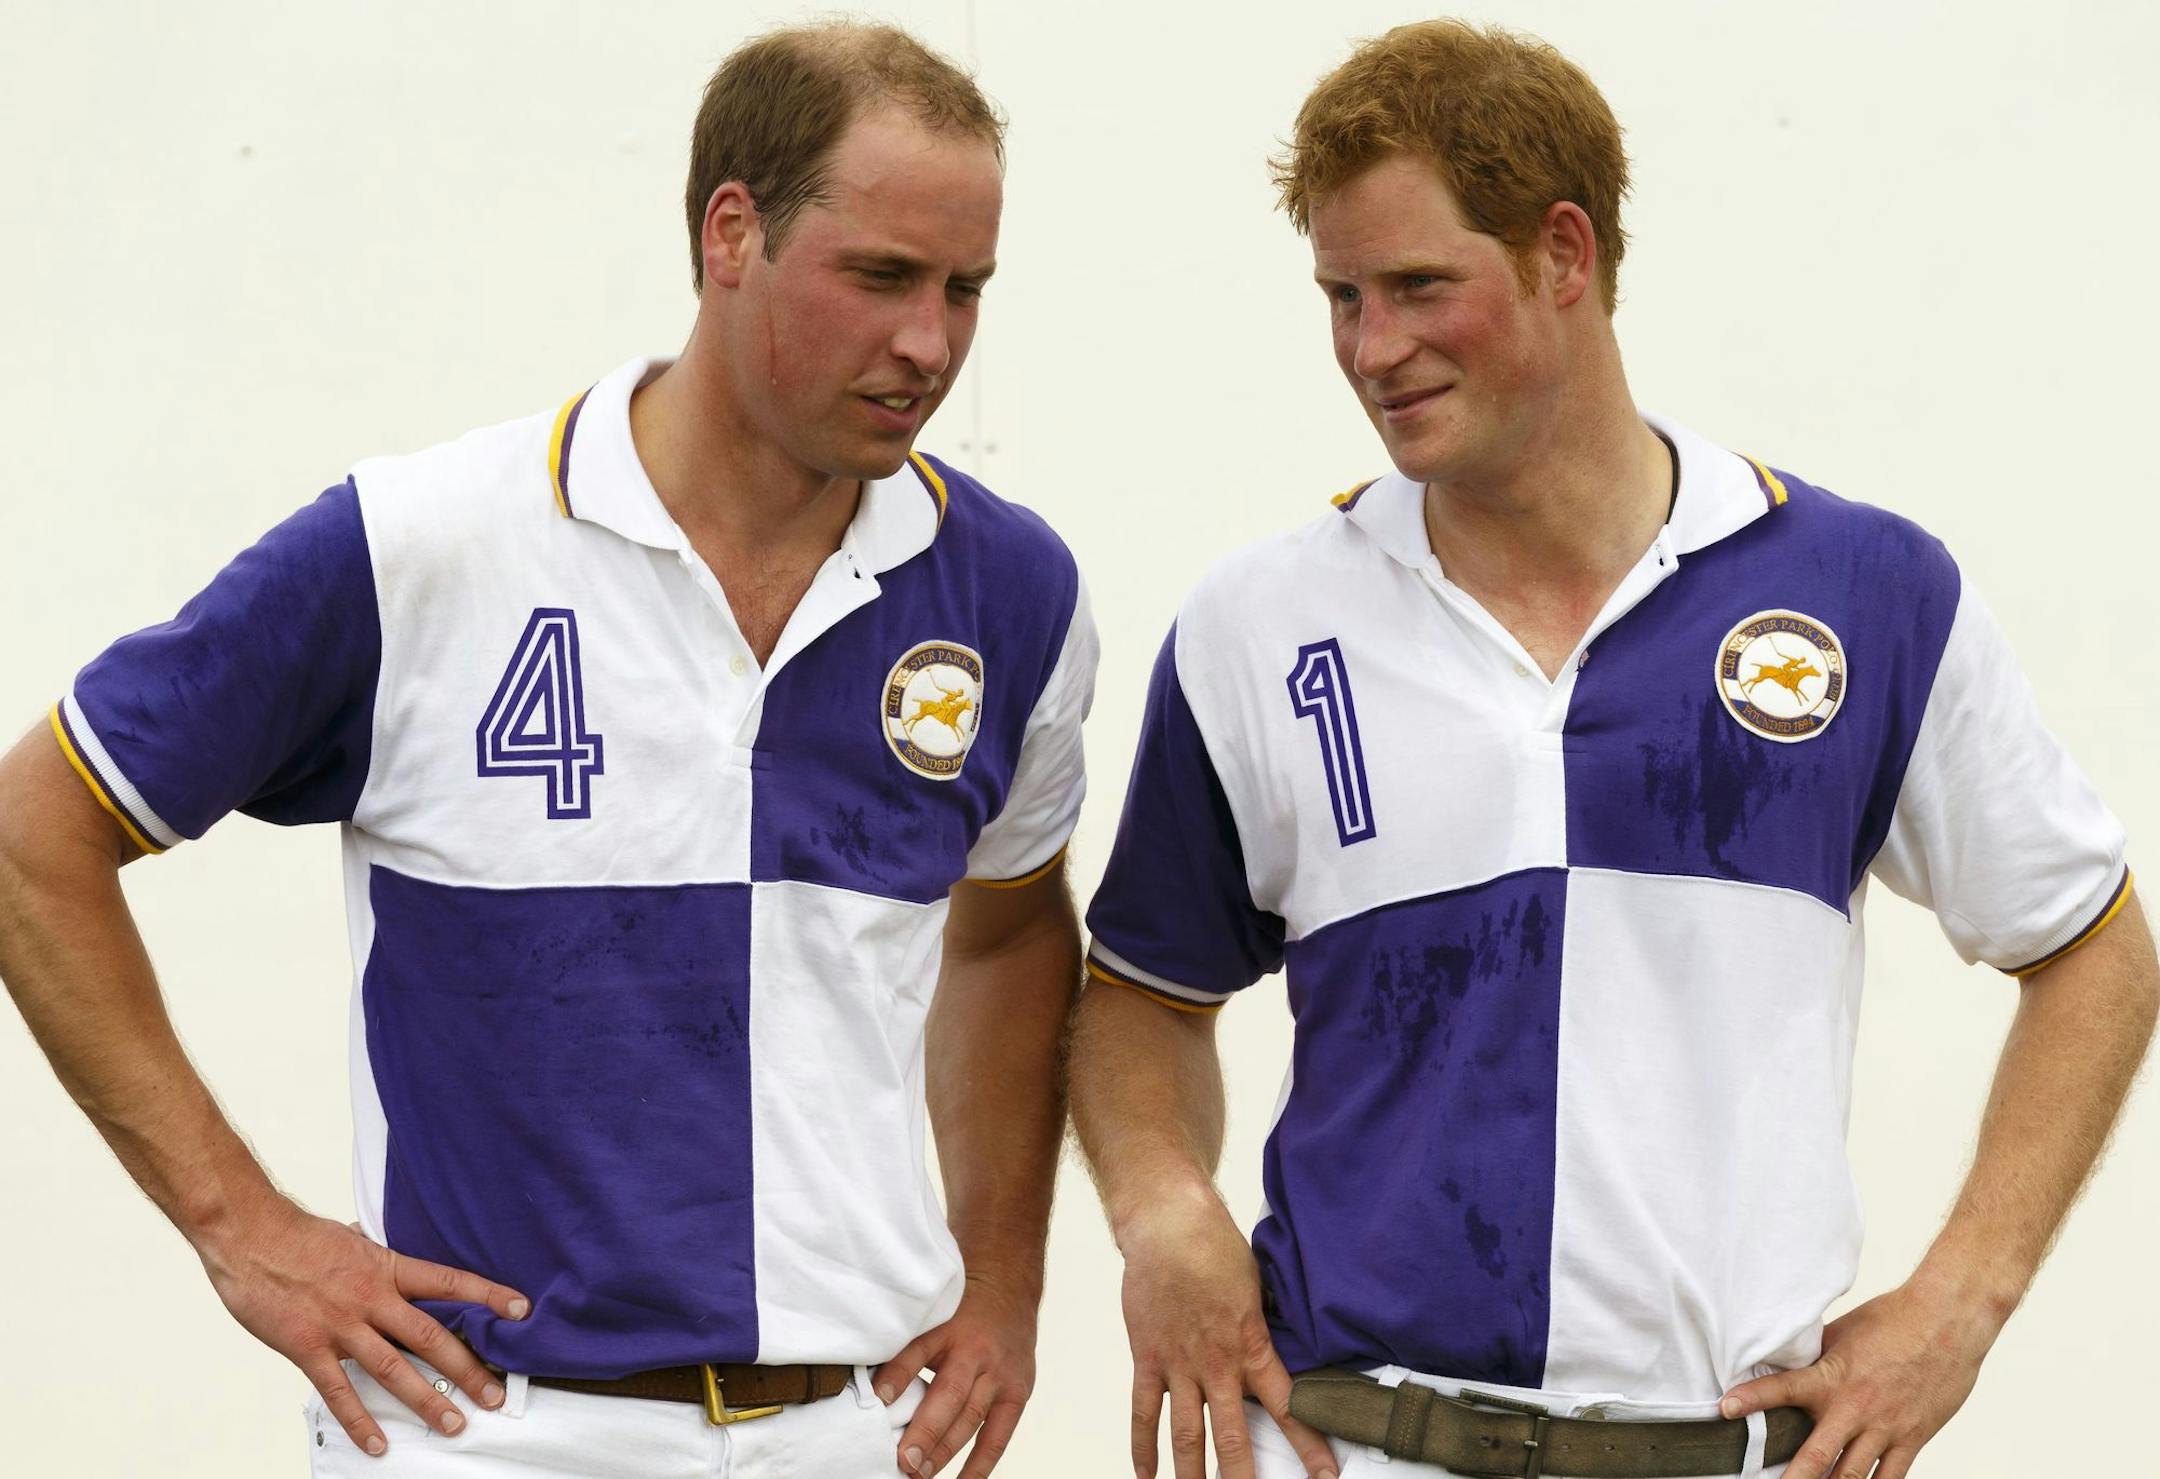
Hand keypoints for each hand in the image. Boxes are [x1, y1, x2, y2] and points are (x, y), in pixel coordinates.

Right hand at [196, 1196, 530, 1456]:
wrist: (249, 1235)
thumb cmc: (297, 1236)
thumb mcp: (350, 1238)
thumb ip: (372, 1253)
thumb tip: (377, 1243)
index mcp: (387, 1268)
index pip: (449, 1282)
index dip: (488, 1296)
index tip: (521, 1310)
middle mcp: (372, 1298)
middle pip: (431, 1337)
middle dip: (468, 1369)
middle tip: (495, 1395)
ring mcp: (342, 1325)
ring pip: (394, 1369)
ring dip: (427, 1401)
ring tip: (454, 1424)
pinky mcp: (309, 1347)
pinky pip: (339, 1392)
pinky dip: (359, 1421)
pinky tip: (378, 1443)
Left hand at [873, 1273, 1037, 1477]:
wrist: (1009, 1290)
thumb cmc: (961, 1311)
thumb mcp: (930, 1317)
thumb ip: (904, 1348)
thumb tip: (870, 1389)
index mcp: (948, 1328)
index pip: (919, 1352)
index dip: (898, 1376)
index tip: (878, 1401)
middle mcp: (975, 1352)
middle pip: (949, 1396)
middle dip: (925, 1431)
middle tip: (902, 1460)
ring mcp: (999, 1376)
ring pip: (970, 1420)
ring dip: (944, 1451)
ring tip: (919, 1474)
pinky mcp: (1017, 1394)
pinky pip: (998, 1436)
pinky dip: (980, 1464)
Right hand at [1120, 1183, 1337, 1478]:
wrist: (1170, 1225)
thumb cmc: (1216, 1249)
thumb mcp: (1257, 1290)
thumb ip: (1261, 1331)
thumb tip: (1273, 1355)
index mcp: (1252, 1347)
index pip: (1288, 1407)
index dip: (1309, 1446)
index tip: (1325, 1477)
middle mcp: (1217, 1365)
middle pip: (1232, 1436)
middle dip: (1242, 1478)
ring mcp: (1179, 1365)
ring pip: (1187, 1435)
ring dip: (1192, 1475)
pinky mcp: (1147, 1357)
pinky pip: (1145, 1412)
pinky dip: (1144, 1447)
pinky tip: (1147, 1475)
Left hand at [1719, 1279, 1998, 1478]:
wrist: (1946, 1322)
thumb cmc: (1892, 1320)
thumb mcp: (1841, 1333)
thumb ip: (1815, 1357)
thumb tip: (1787, 1362)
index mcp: (1831, 1376)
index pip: (1782, 1388)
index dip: (1751, 1399)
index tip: (1724, 1409)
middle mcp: (1854, 1408)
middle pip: (1816, 1456)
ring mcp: (1884, 1428)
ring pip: (1851, 1476)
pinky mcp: (1912, 1439)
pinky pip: (1890, 1478)